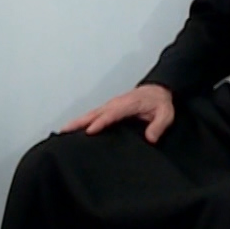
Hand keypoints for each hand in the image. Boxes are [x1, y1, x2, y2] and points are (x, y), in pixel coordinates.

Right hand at [60, 84, 175, 142]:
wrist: (159, 90)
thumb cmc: (160, 102)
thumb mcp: (166, 114)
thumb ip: (158, 125)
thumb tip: (150, 138)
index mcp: (128, 104)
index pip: (112, 114)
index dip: (100, 122)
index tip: (89, 131)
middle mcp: (116, 104)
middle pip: (95, 113)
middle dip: (79, 121)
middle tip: (64, 130)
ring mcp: (112, 106)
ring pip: (92, 114)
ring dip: (77, 121)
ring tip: (63, 131)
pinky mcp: (110, 109)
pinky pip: (94, 115)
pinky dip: (83, 120)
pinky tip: (75, 128)